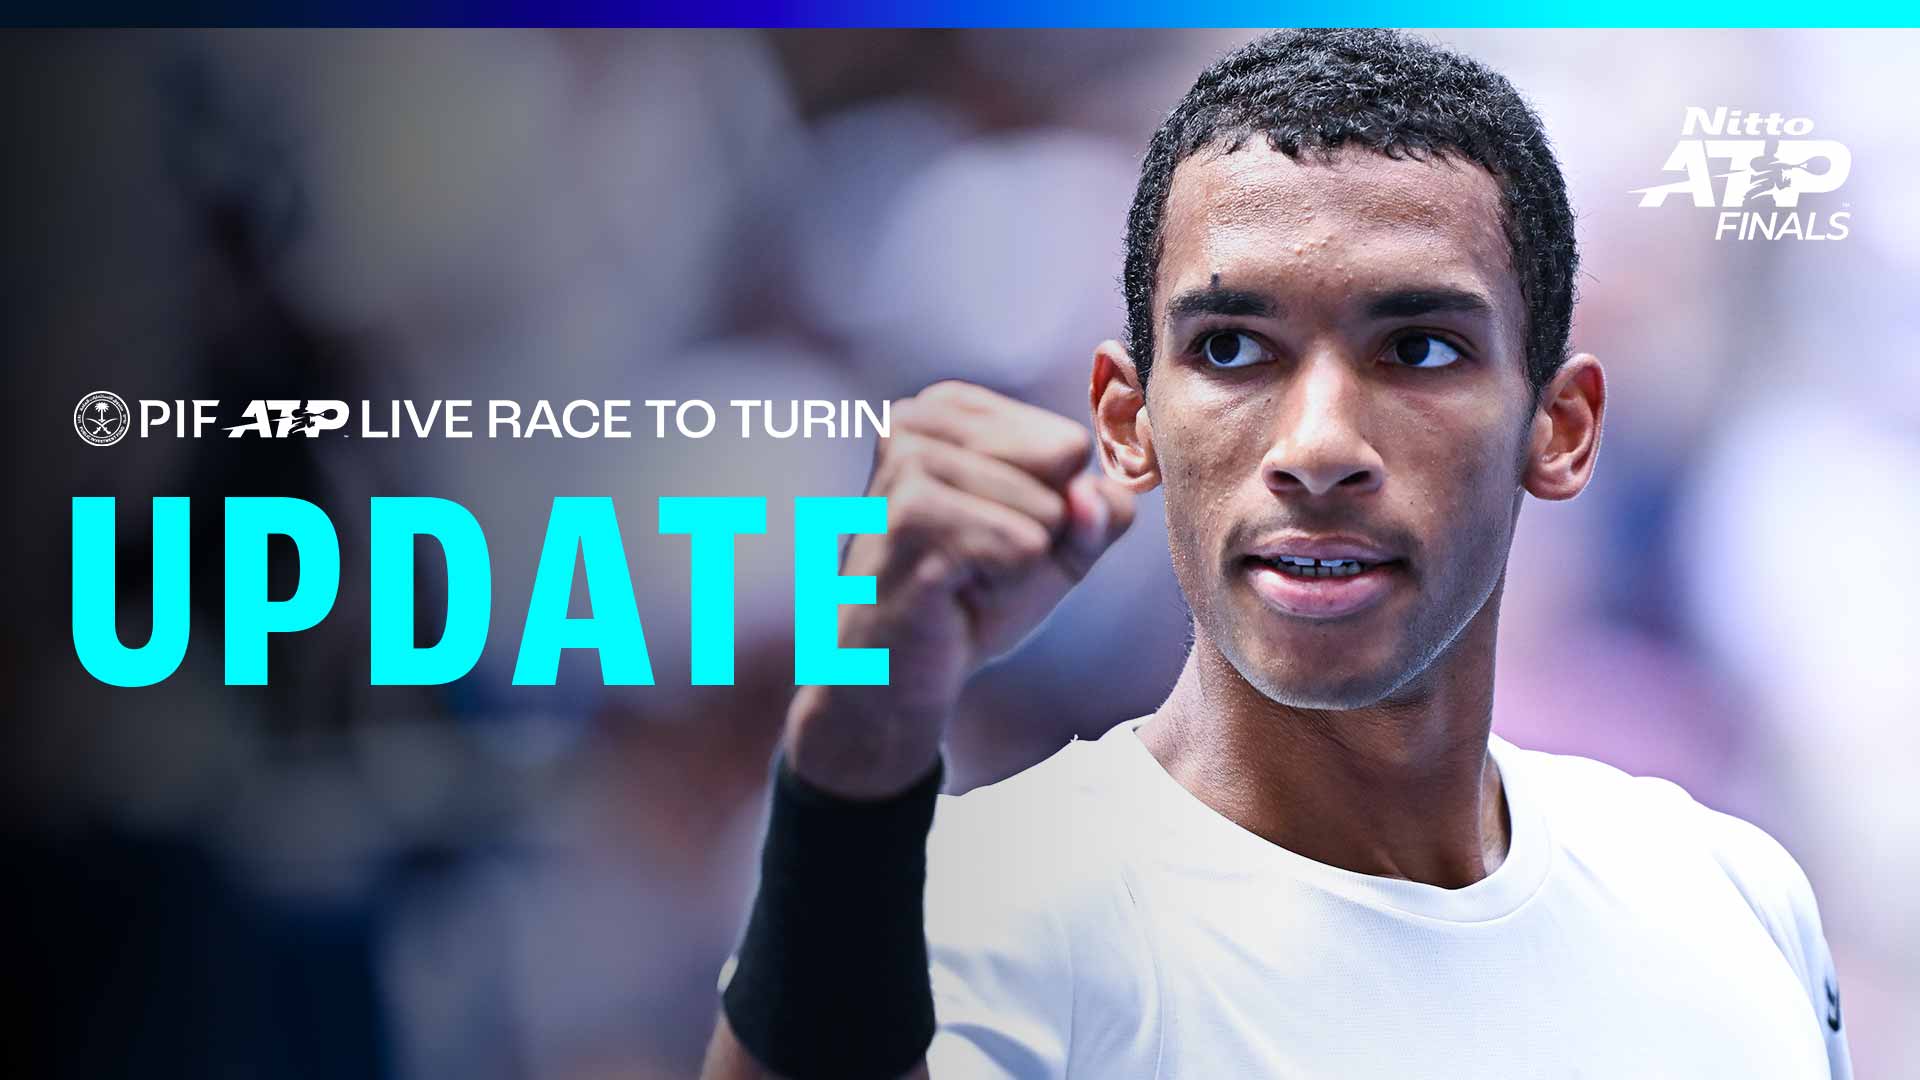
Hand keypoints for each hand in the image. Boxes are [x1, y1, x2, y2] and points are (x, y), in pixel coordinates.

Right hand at [785, 380, 1134, 797]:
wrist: (894, 677)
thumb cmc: (969, 600)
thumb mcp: (1055, 546)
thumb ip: (1098, 512)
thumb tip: (1096, 495)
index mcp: (945, 408)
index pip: (1068, 443)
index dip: (1053, 505)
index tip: (993, 534)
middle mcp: (916, 422)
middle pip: (1060, 464)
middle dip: (1040, 530)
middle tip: (978, 562)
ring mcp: (909, 468)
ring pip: (1047, 507)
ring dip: (1020, 562)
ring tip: (962, 577)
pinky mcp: (911, 520)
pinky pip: (1023, 546)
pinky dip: (1004, 585)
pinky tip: (951, 594)